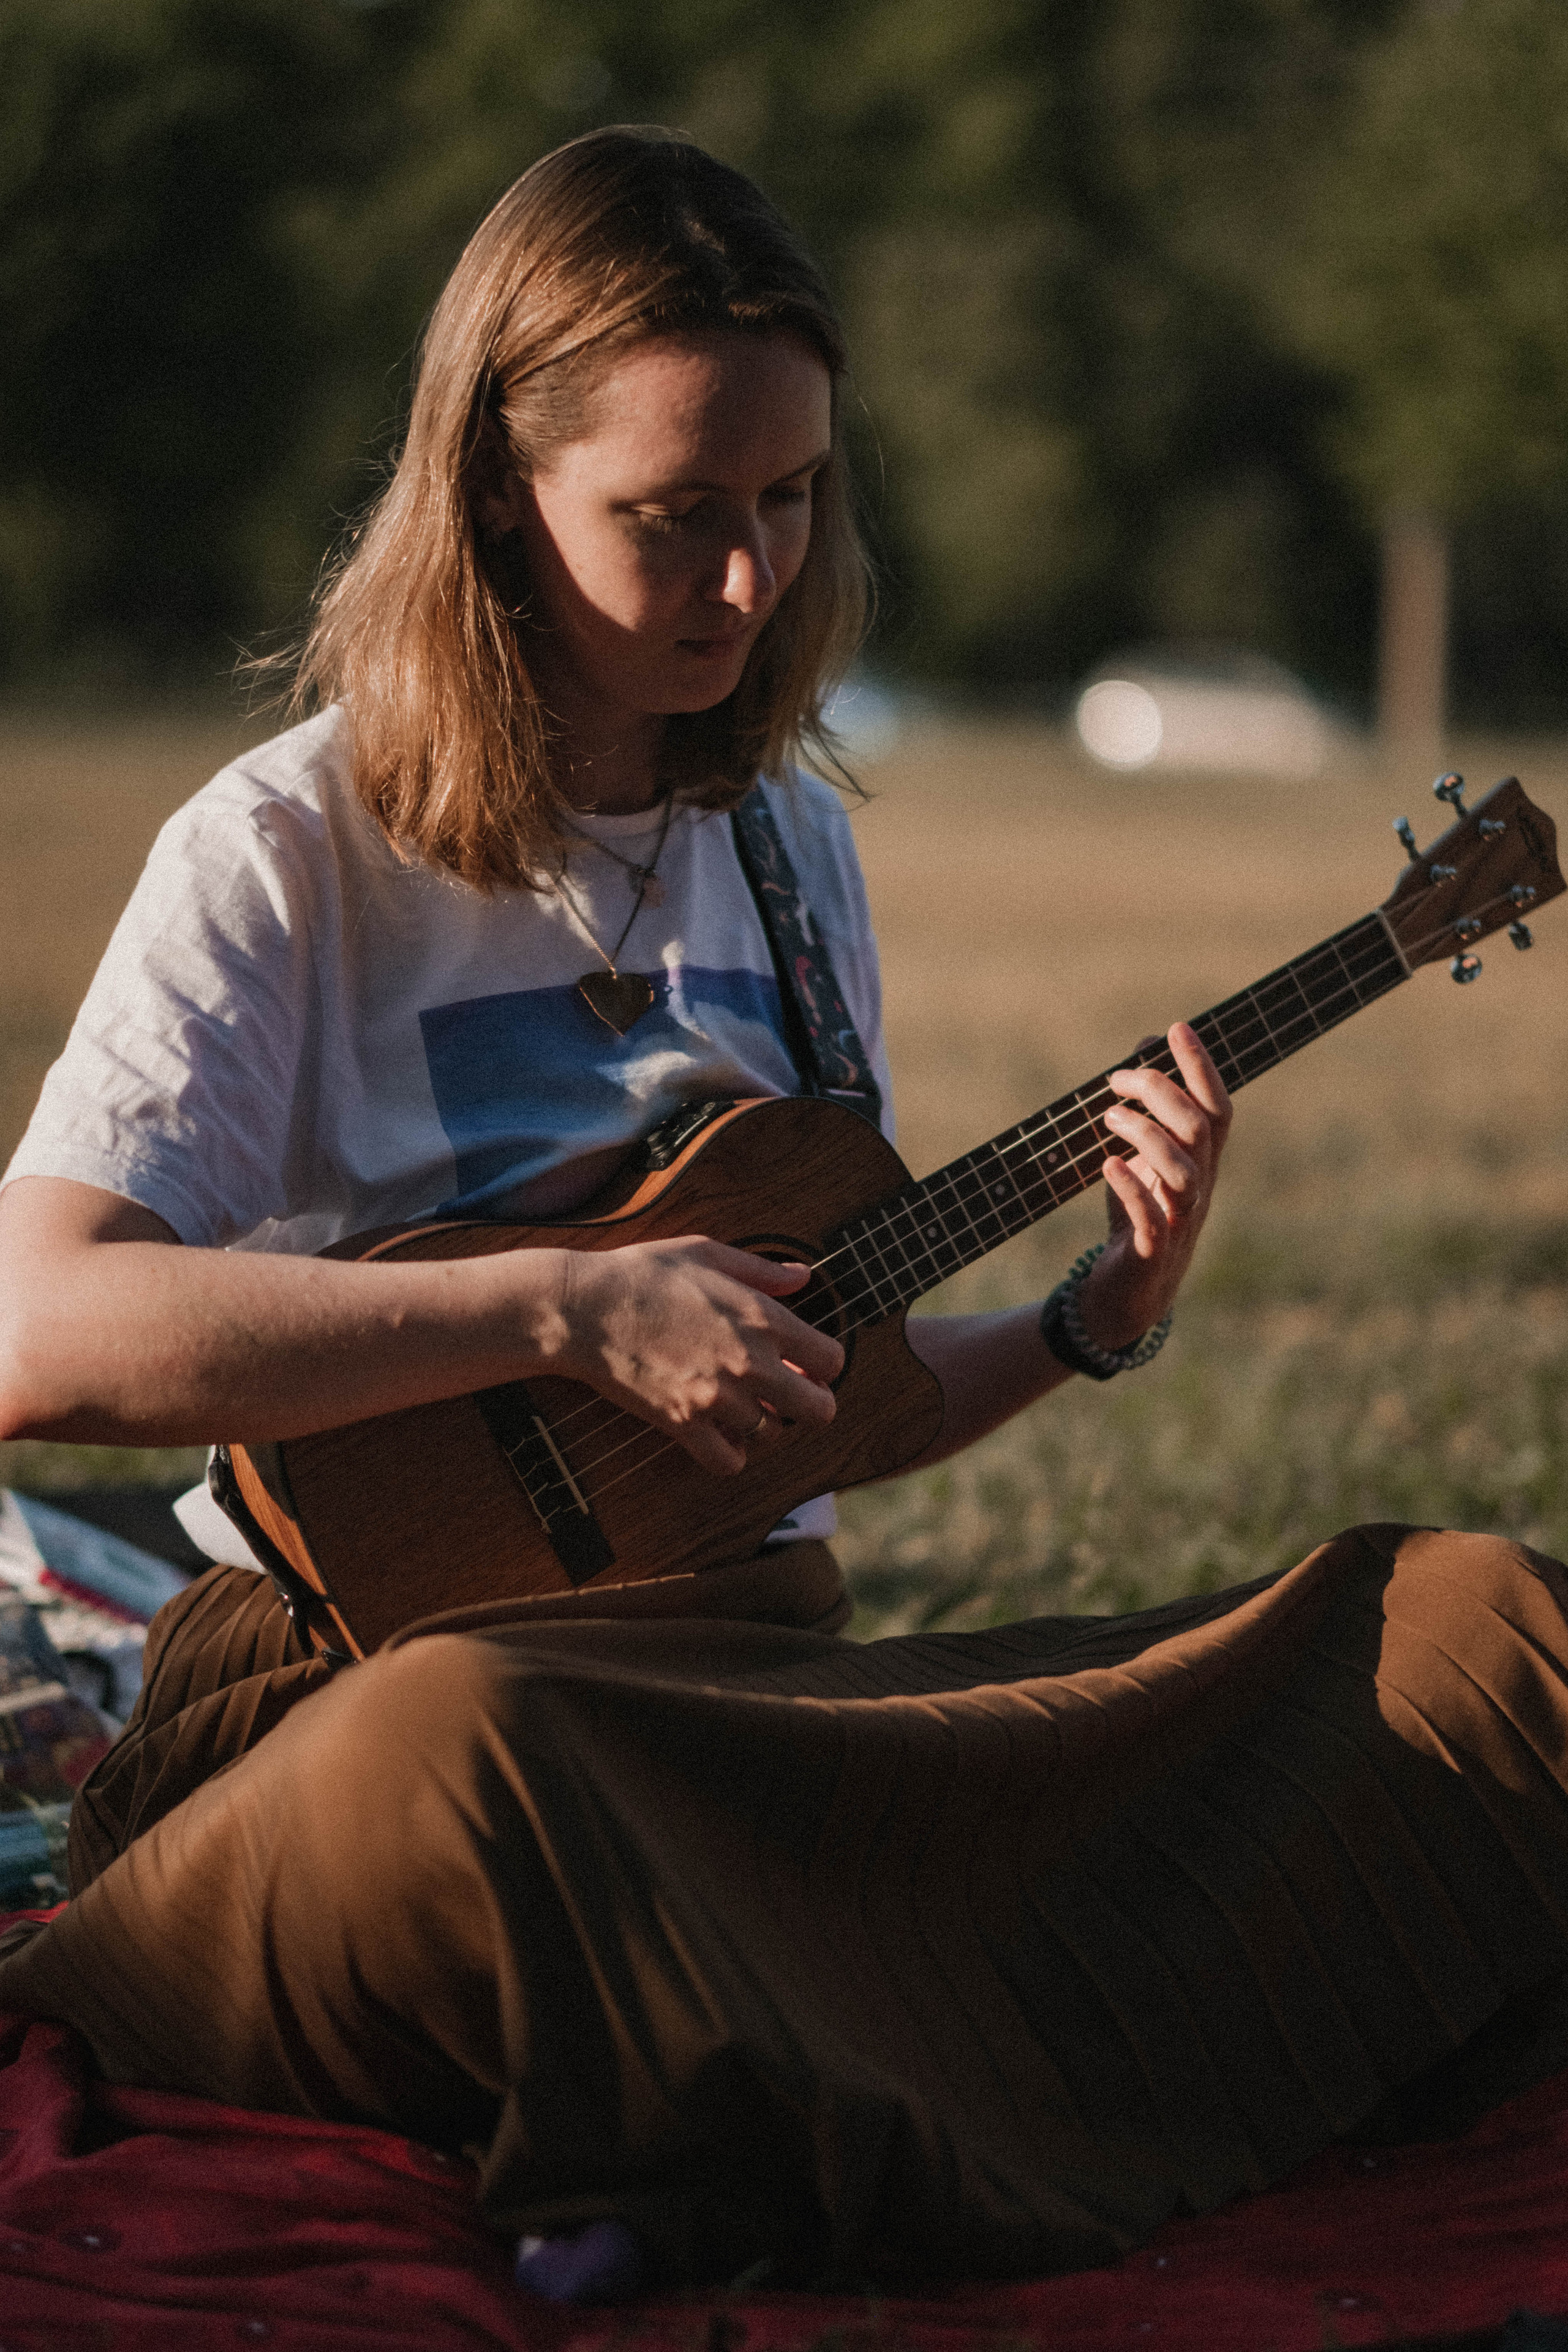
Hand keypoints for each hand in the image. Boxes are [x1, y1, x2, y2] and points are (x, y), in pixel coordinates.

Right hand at [547, 1237, 843, 1476]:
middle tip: (787, 1393)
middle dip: (809, 1403)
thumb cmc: (641, 1274)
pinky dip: (729, 1452)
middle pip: (818, 1410)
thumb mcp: (706, 1253)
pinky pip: (729, 1461)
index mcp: (762, 1317)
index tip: (805, 1361)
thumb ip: (761, 1269)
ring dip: (763, 1423)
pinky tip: (718, 1432)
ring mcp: (717, 1397)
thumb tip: (802, 1276)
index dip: (823, 1363)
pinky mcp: (683, 1424)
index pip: (831, 1360)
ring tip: (742, 1404)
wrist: (582, 1308)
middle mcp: (750, 1362)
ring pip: (772, 1435)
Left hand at [1076, 1021, 1230, 1350]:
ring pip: (1184, 1172)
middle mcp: (1199, 1188)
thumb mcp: (1143, 1159)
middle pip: (1200, 1130)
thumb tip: (1143, 1049)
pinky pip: (1152, 1219)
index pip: (1216, 1108)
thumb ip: (1148, 1111)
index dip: (1202, 1067)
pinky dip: (1132, 1189)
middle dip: (1161, 1092)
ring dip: (1147, 1134)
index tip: (1176, 1028)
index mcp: (1202, 1163)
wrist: (1129, 1294)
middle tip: (1116, 1078)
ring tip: (1108, 1116)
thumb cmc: (1138, 1215)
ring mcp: (1179, 1221)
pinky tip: (1109, 1165)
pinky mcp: (1152, 1253)